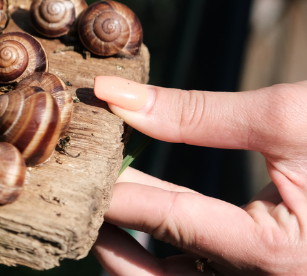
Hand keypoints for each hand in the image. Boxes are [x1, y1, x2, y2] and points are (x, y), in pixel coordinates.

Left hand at [92, 77, 306, 274]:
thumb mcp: (281, 118)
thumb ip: (195, 114)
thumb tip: (116, 97)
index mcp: (274, 254)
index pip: (169, 221)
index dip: (115, 193)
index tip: (75, 170)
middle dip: (113, 240)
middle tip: (78, 197)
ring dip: (134, 248)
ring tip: (101, 198)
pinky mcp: (273, 268)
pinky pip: (205, 268)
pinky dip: (168, 242)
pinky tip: (143, 201)